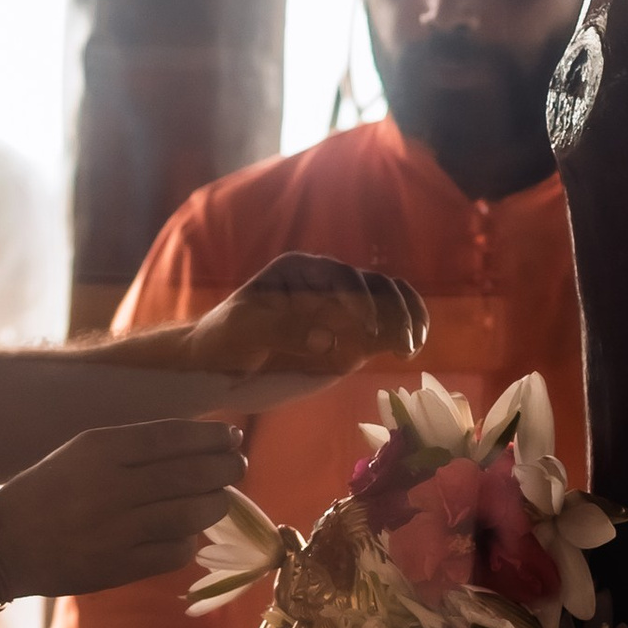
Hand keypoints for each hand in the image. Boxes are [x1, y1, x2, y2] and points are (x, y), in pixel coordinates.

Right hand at [0, 420, 243, 601]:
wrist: (5, 543)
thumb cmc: (51, 489)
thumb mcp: (85, 451)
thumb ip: (138, 446)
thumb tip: (203, 444)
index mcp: (102, 448)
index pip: (175, 436)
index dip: (213, 437)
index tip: (232, 438)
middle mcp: (113, 485)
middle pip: (194, 474)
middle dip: (227, 469)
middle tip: (237, 467)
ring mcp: (119, 529)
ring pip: (193, 513)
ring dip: (216, 504)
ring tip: (218, 499)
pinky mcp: (120, 567)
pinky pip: (176, 551)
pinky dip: (190, 541)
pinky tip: (187, 534)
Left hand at [171, 256, 428, 386]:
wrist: (217, 357)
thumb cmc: (225, 338)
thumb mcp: (244, 331)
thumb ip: (282, 330)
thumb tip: (325, 339)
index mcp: (299, 269)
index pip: (339, 275)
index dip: (358, 298)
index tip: (367, 329)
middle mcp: (325, 280)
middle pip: (372, 282)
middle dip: (392, 309)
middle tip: (401, 341)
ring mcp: (340, 304)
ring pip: (387, 297)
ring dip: (406, 317)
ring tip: (411, 346)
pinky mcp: (349, 329)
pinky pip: (385, 321)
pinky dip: (403, 329)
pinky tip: (410, 348)